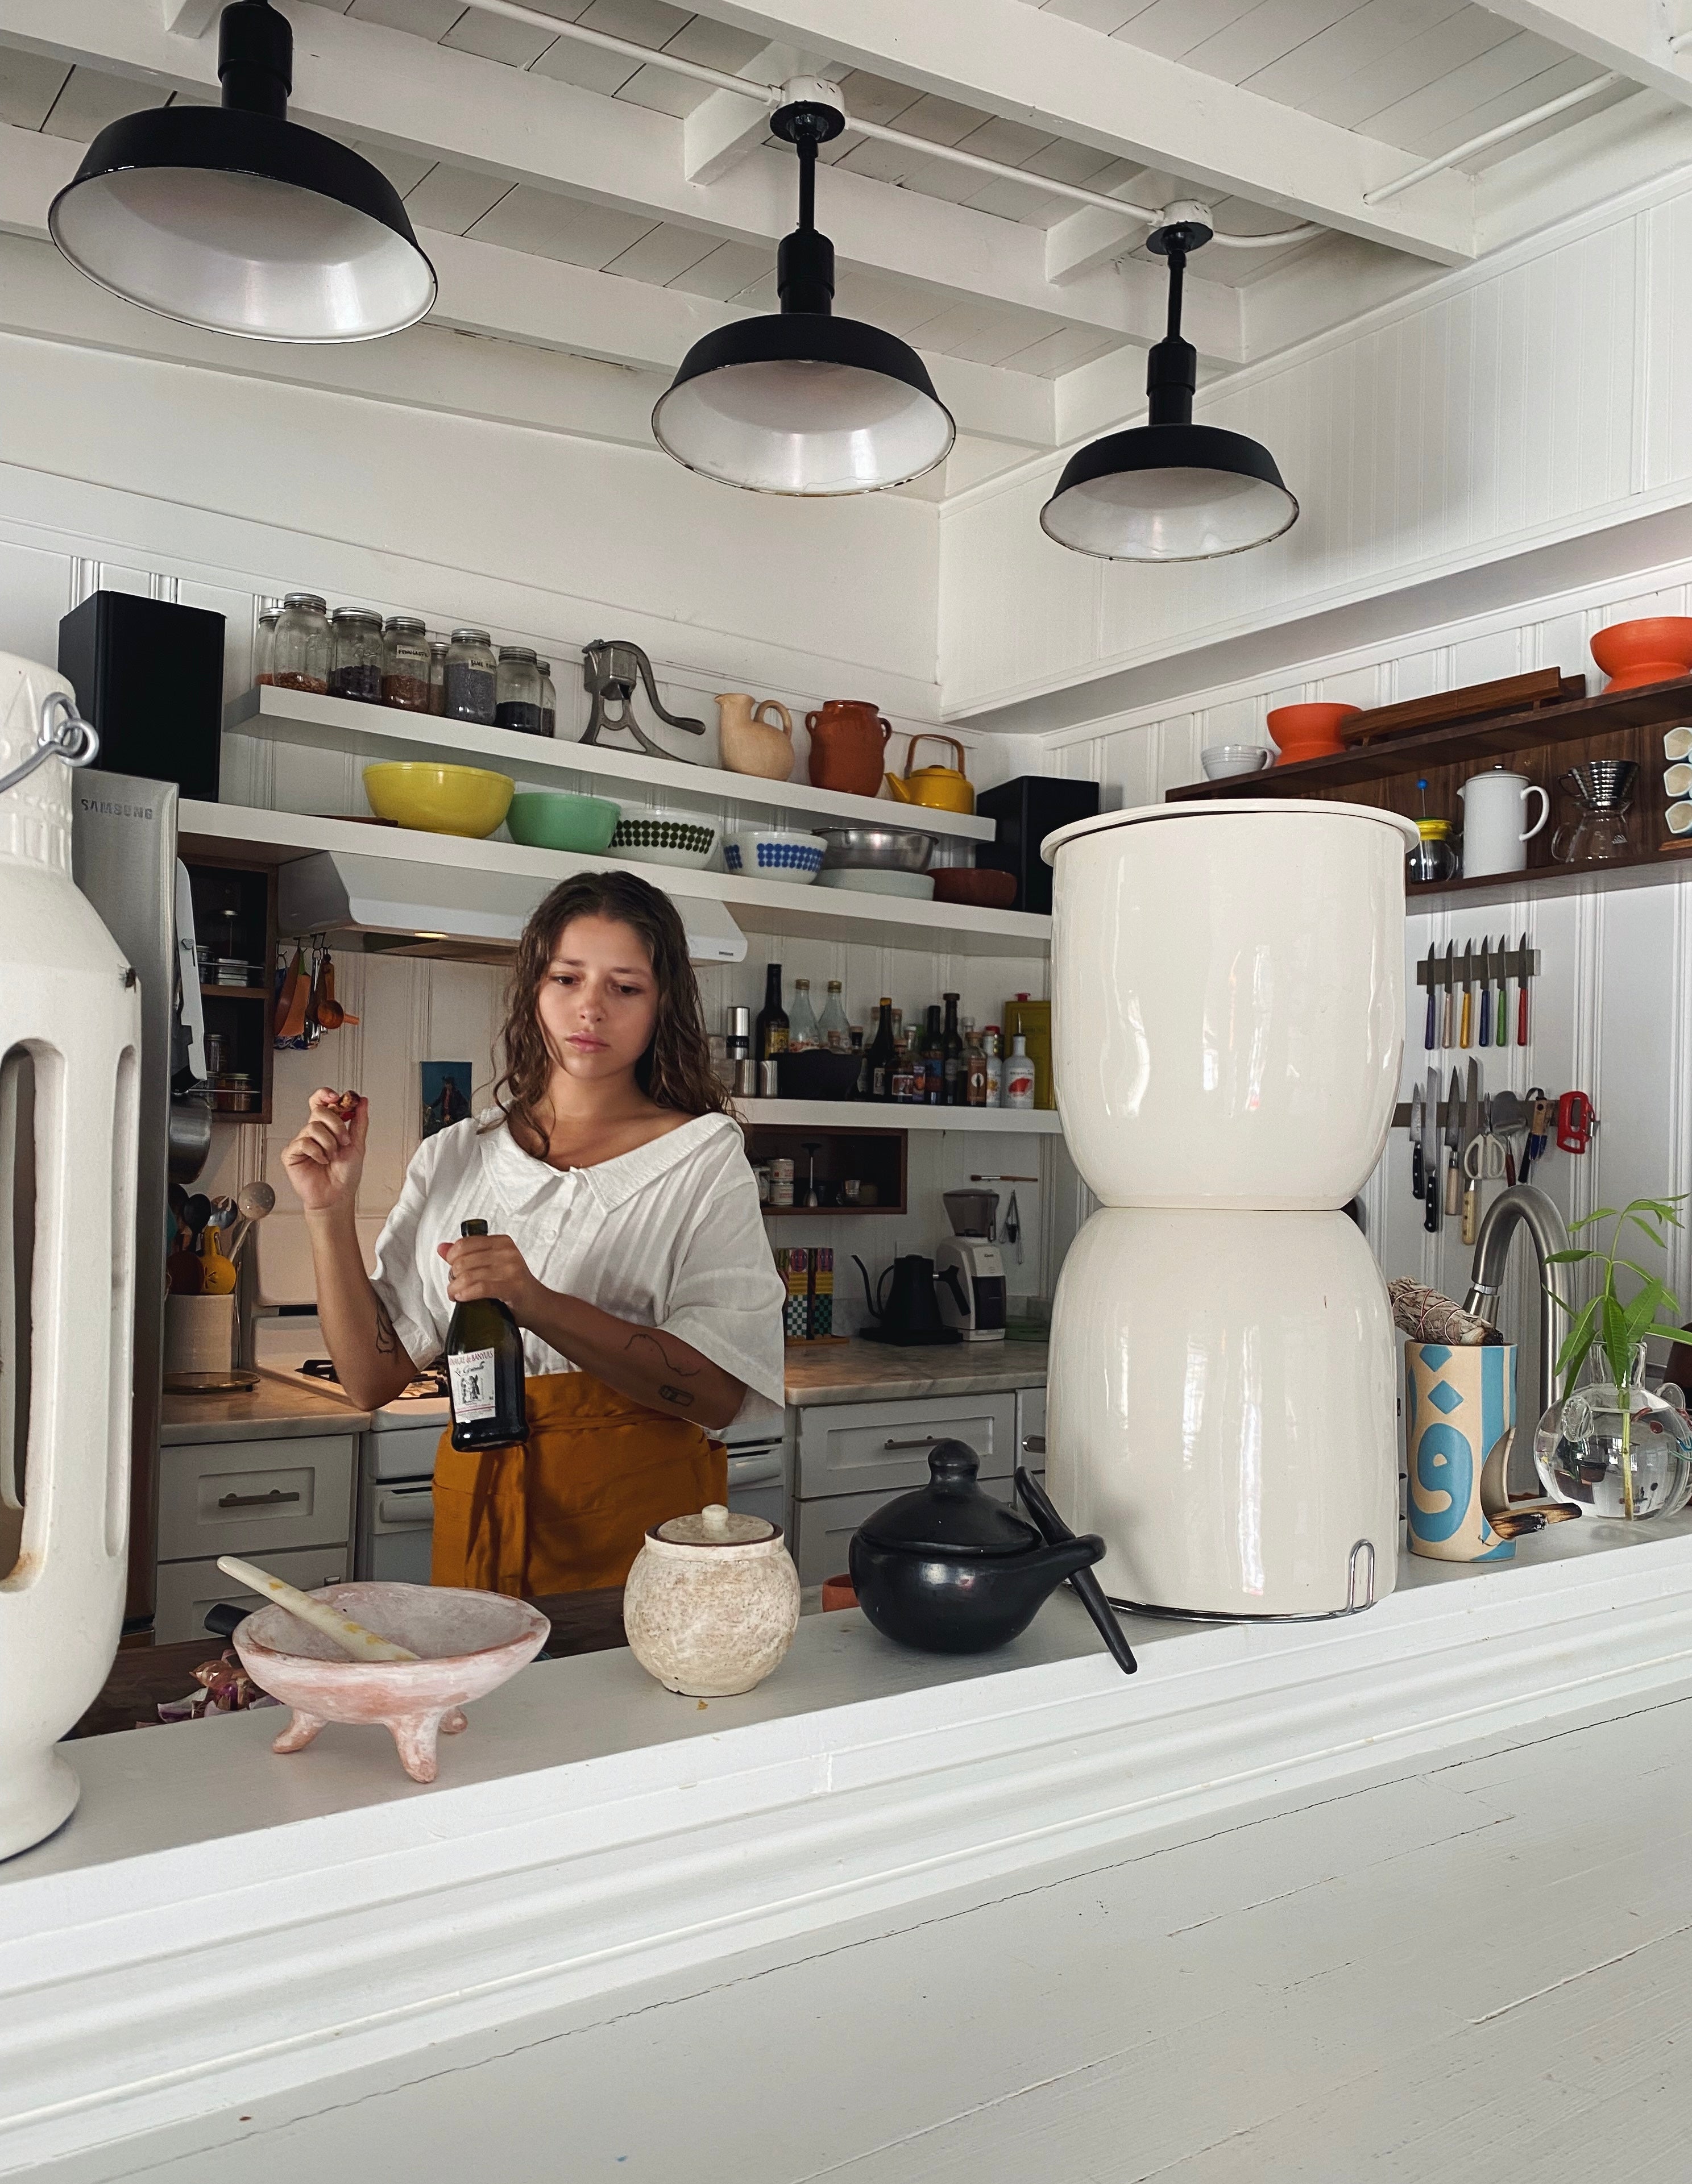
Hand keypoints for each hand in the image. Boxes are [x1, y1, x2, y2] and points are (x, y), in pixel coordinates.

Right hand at [281, 1088, 367, 1215]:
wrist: (337, 1196)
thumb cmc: (346, 1174)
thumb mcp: (358, 1144)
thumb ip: (360, 1122)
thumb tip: (362, 1101)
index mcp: (328, 1127)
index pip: (321, 1102)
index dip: (325, 1095)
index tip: (337, 1097)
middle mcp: (313, 1132)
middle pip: (319, 1111)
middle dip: (336, 1125)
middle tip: (344, 1141)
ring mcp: (301, 1142)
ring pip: (313, 1127)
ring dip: (329, 1142)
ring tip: (333, 1156)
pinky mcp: (291, 1154)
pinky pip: (303, 1142)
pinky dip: (317, 1152)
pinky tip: (322, 1161)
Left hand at [437, 1232, 544, 1324]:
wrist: (538, 1305)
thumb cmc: (514, 1285)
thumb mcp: (492, 1264)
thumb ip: (467, 1254)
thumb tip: (442, 1248)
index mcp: (502, 1242)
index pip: (465, 1243)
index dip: (451, 1257)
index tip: (452, 1268)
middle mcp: (507, 1253)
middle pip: (463, 1261)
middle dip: (453, 1276)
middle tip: (455, 1286)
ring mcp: (511, 1270)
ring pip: (468, 1276)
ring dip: (455, 1289)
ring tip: (456, 1294)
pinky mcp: (512, 1287)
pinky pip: (480, 1288)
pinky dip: (465, 1294)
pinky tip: (462, 1298)